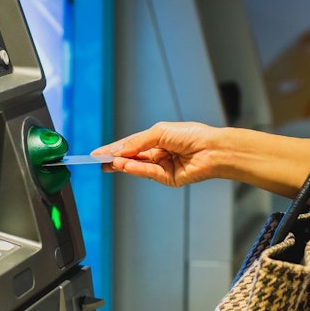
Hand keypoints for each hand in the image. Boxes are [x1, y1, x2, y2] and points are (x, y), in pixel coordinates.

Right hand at [90, 121, 221, 186]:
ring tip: (111, 163)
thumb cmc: (191, 135)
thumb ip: (138, 142)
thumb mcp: (159, 132)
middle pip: (131, 157)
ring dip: (124, 164)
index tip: (98, 153)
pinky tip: (125, 166)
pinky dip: (136, 169)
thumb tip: (119, 150)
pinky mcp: (167, 178)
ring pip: (137, 166)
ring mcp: (162, 167)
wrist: (212, 149)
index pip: (130, 145)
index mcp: (156, 139)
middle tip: (99, 162)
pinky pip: (148, 173)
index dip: (114, 148)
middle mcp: (158, 153)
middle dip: (115, 159)